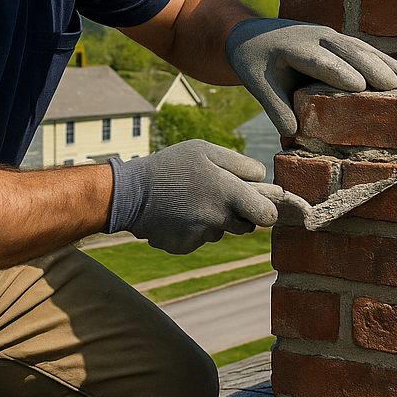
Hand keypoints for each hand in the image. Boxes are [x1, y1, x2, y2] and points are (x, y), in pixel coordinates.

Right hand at [107, 140, 280, 253]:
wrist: (129, 193)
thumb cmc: (171, 166)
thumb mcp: (205, 149)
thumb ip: (240, 164)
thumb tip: (263, 179)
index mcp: (228, 192)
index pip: (267, 215)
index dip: (266, 210)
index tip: (258, 203)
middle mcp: (218, 218)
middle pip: (247, 227)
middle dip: (240, 215)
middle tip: (219, 197)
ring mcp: (201, 235)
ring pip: (221, 231)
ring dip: (214, 220)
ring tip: (190, 200)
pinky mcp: (185, 246)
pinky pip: (200, 239)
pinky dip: (192, 229)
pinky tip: (177, 214)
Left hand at [226, 18, 396, 134]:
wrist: (251, 34)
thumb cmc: (255, 63)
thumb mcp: (257, 84)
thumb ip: (274, 107)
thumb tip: (292, 133)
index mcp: (292, 47)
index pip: (319, 60)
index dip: (339, 71)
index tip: (360, 86)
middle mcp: (314, 36)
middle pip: (346, 50)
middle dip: (369, 66)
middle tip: (392, 85)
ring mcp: (327, 34)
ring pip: (358, 46)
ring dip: (382, 61)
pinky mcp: (336, 38)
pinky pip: (361, 47)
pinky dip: (381, 58)